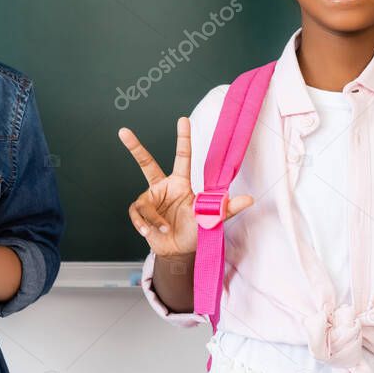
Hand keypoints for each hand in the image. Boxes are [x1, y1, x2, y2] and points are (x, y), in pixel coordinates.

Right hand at [118, 117, 252, 257]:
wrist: (179, 252)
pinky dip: (144, 224)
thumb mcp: (212, 219)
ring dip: (154, 218)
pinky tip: (150, 232)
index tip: (183, 120)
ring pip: (145, 202)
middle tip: (123, 131)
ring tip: (165, 229)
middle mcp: (163, 187)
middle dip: (134, 146)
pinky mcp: (141, 213)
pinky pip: (137, 214)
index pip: (182, 157)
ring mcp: (150, 200)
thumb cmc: (195, 231)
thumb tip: (250, 199)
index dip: (183, 138)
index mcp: (180, 183)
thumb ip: (227, 208)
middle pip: (146, 163)